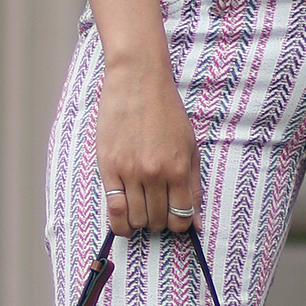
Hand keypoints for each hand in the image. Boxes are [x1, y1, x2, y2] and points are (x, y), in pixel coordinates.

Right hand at [95, 49, 199, 236]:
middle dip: (159, 223)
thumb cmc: (166, 111)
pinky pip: (113, 209)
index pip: (181, 217)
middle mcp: (155, 174)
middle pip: (158, 221)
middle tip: (156, 211)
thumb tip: (197, 224)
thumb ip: (193, 186)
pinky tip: (122, 219)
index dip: (180, 224)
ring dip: (139, 223)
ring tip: (140, 211)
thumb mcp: (189, 146)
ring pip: (136, 219)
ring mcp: (130, 171)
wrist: (137, 80)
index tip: (175, 219)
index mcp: (178, 168)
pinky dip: (119, 222)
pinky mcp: (108, 167)